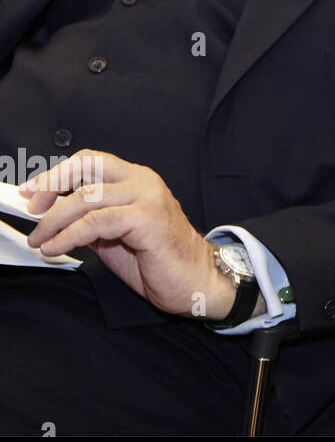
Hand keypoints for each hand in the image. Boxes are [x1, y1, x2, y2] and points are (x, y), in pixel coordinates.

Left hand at [20, 149, 235, 318]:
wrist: (196, 280)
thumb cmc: (160, 260)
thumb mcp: (115, 235)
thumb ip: (91, 220)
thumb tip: (54, 219)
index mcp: (137, 180)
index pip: (91, 161)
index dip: (56, 175)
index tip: (32, 192)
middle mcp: (143, 182)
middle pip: (87, 167)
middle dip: (51, 188)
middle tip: (34, 213)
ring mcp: (148, 198)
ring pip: (86, 197)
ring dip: (54, 221)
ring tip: (42, 241)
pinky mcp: (147, 219)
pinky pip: (96, 222)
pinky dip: (69, 236)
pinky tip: (58, 248)